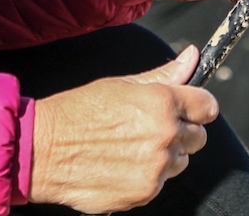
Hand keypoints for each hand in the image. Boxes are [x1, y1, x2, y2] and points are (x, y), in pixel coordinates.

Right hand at [31, 47, 217, 212]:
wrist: (41, 151)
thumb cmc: (77, 113)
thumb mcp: (121, 85)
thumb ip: (163, 75)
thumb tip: (191, 57)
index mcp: (162, 102)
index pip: (207, 106)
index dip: (198, 107)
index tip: (190, 109)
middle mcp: (164, 135)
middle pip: (198, 137)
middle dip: (181, 132)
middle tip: (150, 129)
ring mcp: (156, 167)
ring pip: (180, 162)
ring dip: (165, 156)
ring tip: (130, 148)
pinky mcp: (145, 192)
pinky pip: (160, 183)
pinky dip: (147, 177)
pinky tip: (121, 165)